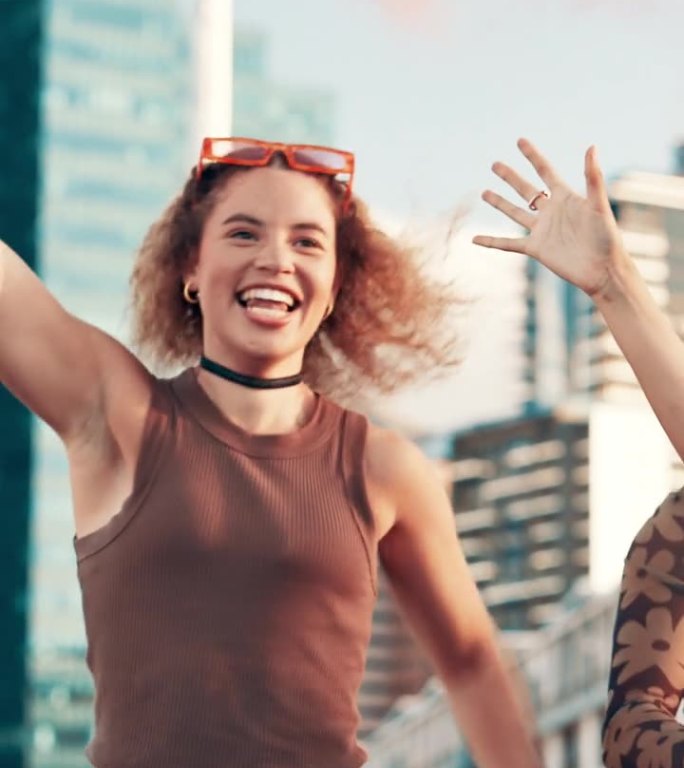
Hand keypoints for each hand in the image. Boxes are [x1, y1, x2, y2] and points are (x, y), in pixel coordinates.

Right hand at [473, 138, 626, 297]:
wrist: (602, 270)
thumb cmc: (607, 238)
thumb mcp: (599, 206)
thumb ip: (592, 178)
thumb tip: (591, 147)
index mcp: (565, 197)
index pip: (545, 171)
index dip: (532, 156)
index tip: (520, 141)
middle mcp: (551, 211)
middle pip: (525, 189)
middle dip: (510, 176)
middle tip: (495, 164)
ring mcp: (541, 230)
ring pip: (515, 213)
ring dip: (499, 203)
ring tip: (484, 192)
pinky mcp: (535, 249)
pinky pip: (508, 244)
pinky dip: (491, 241)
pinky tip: (474, 240)